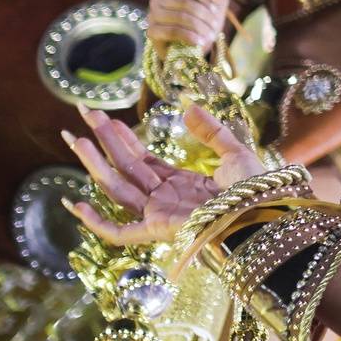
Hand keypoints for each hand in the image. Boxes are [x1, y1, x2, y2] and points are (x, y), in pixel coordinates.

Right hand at [62, 105, 264, 249]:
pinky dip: (96, 221)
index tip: (106, 117)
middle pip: (126, 167)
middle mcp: (166, 198)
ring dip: (96, 164)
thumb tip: (187, 108)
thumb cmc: (256, 189)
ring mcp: (159, 214)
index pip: (143, 159)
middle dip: (104, 141)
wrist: (264, 212)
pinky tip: (76, 202)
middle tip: (85, 113)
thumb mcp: (234, 152)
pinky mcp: (157, 230)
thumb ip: (211, 131)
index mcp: (182, 183)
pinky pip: (119, 232)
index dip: (123, 138)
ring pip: (118, 187)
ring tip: (77, 139)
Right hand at [147, 0, 228, 55]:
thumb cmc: (205, 20)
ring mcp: (153, 14)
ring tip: (210, 35)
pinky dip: (188, 36)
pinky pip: (171, 31)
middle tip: (215, 24)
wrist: (195, 44)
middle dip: (204, 14)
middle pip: (184, 1)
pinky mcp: (152, 31)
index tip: (214, 8)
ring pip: (178, 16)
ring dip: (198, 26)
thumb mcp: (217, 5)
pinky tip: (199, 41)